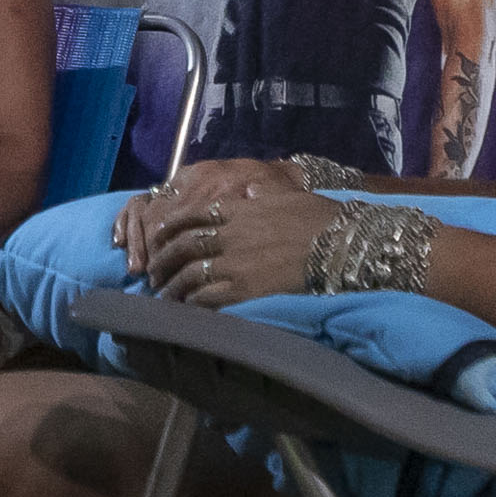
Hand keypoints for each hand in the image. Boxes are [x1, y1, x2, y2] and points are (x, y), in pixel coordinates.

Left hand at [125, 167, 334, 309]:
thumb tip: (253, 186)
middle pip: (183, 246)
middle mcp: (229, 233)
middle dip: (164, 260)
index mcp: (238, 208)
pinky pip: (206, 298)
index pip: (191, 216)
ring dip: (172, 286)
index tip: (158, 237)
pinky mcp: (243, 289)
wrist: (342, 241)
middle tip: (154, 273)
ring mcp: (234, 262)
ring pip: (189, 274)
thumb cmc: (320, 216)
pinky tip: (187, 310)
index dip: (170, 228)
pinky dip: (192, 304)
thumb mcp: (287, 194)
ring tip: (164, 296)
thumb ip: (264, 192)